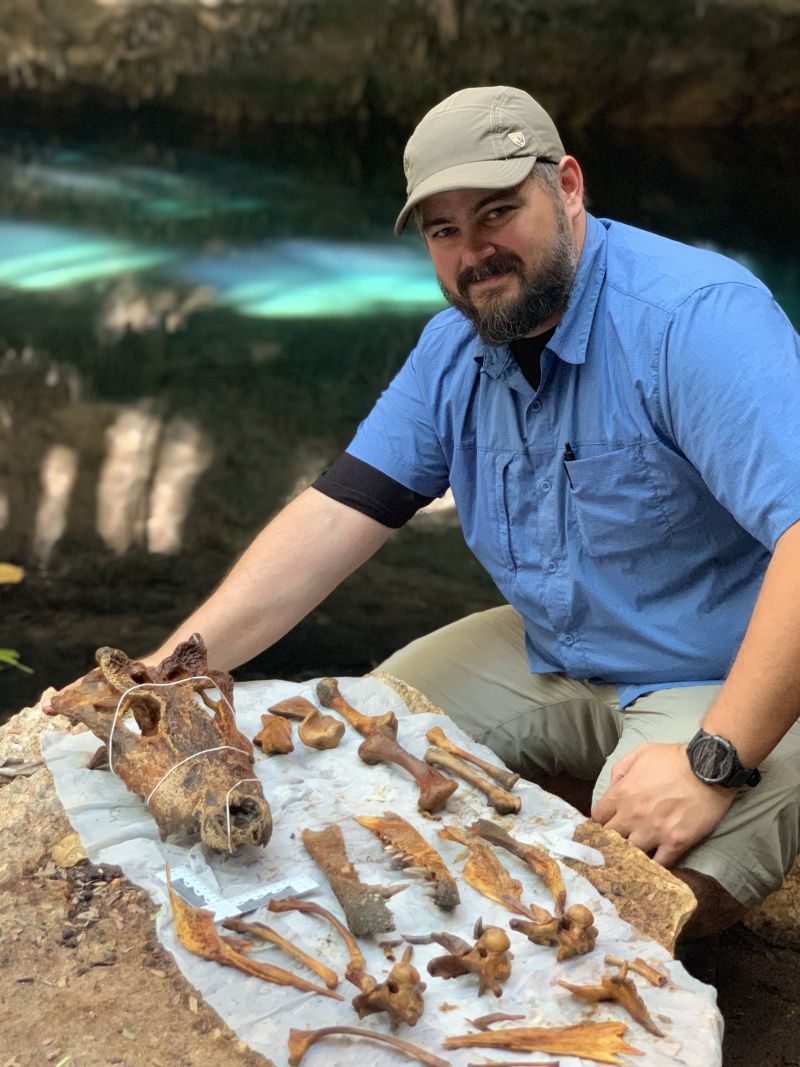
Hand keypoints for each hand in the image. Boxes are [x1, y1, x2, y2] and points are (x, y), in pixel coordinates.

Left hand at [590, 742, 735, 866]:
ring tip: (632, 855)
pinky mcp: (675, 842)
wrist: (710, 767)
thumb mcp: (641, 753)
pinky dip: (654, 864)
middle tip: (616, 842)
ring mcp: (654, 831)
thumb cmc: (675, 758)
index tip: (606, 824)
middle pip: (610, 839)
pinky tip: (652, 863)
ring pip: (630, 854)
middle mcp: (633, 815)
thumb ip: (620, 770)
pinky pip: (658, 863)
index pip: (598, 817)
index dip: (600, 821)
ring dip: (630, 854)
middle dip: (610, 840)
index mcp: (622, 793)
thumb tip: (611, 790)